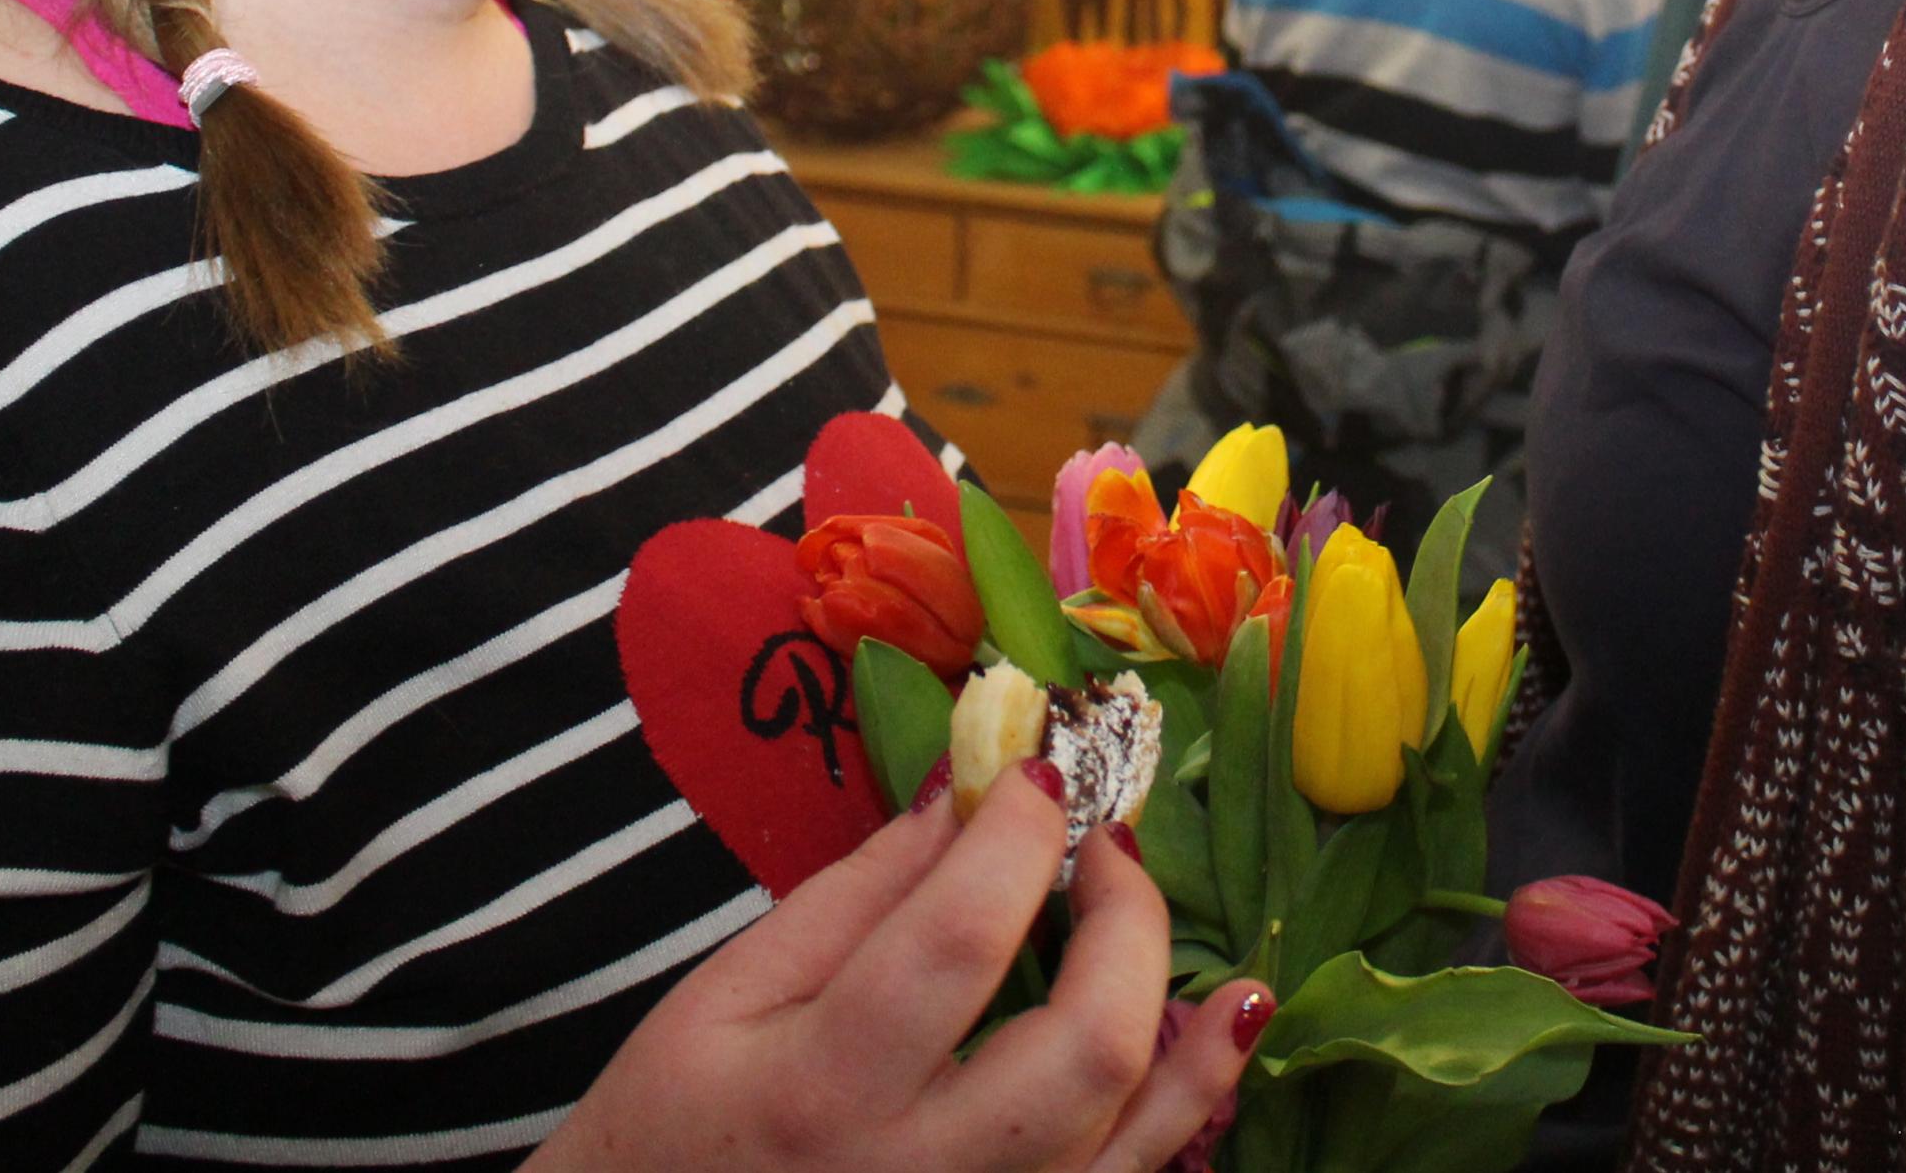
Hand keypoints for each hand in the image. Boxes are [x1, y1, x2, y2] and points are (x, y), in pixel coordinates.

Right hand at [529, 769, 1268, 1172]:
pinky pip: (1141, 1172)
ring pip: (1133, 1120)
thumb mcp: (726, 996)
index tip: (1039, 771)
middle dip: (1123, 916)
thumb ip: (855, 894)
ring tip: (1150, 893)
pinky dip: (1198, 1086)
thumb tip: (965, 787)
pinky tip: (1234, 1009)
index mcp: (823, 1087)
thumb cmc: (672, 1127)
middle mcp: (921, 1172)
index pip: (960, 939)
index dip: (1021, 836)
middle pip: (1083, 1044)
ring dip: (1176, 995)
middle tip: (1100, 842)